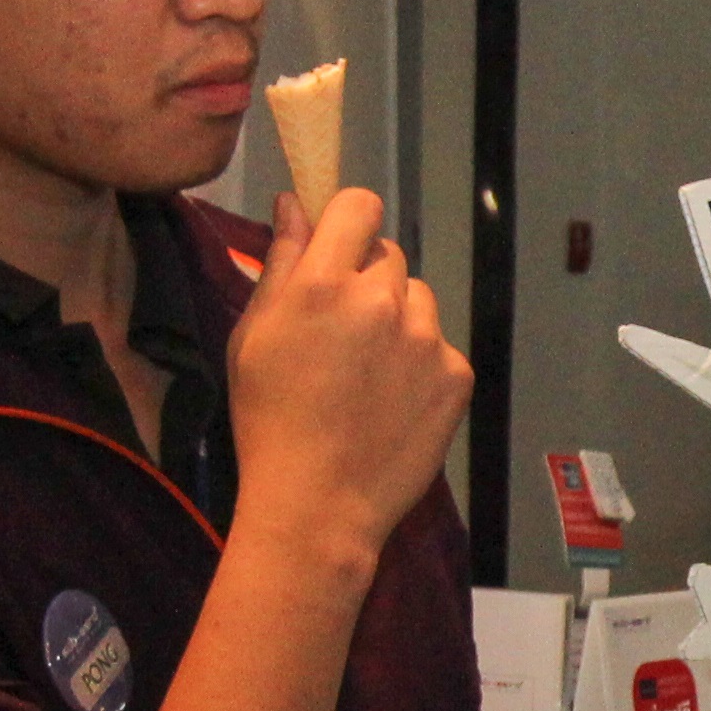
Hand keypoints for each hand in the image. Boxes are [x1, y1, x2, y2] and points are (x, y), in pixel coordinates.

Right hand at [233, 186, 472, 583]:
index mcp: (322, 283)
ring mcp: (427, 339)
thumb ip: (279, 263)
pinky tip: (391, 402)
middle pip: (387, 256)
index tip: (336, 249)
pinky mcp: (456, 376)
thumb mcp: (253, 337)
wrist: (317, 505)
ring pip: (417, 300)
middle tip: (341, 333)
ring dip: (397, 320)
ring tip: (367, 374)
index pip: (359, 205)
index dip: (347, 221)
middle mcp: (381, 300)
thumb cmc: (269, 420)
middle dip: (366, 280)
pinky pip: (440, 347)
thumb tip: (294, 205)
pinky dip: (421, 364)